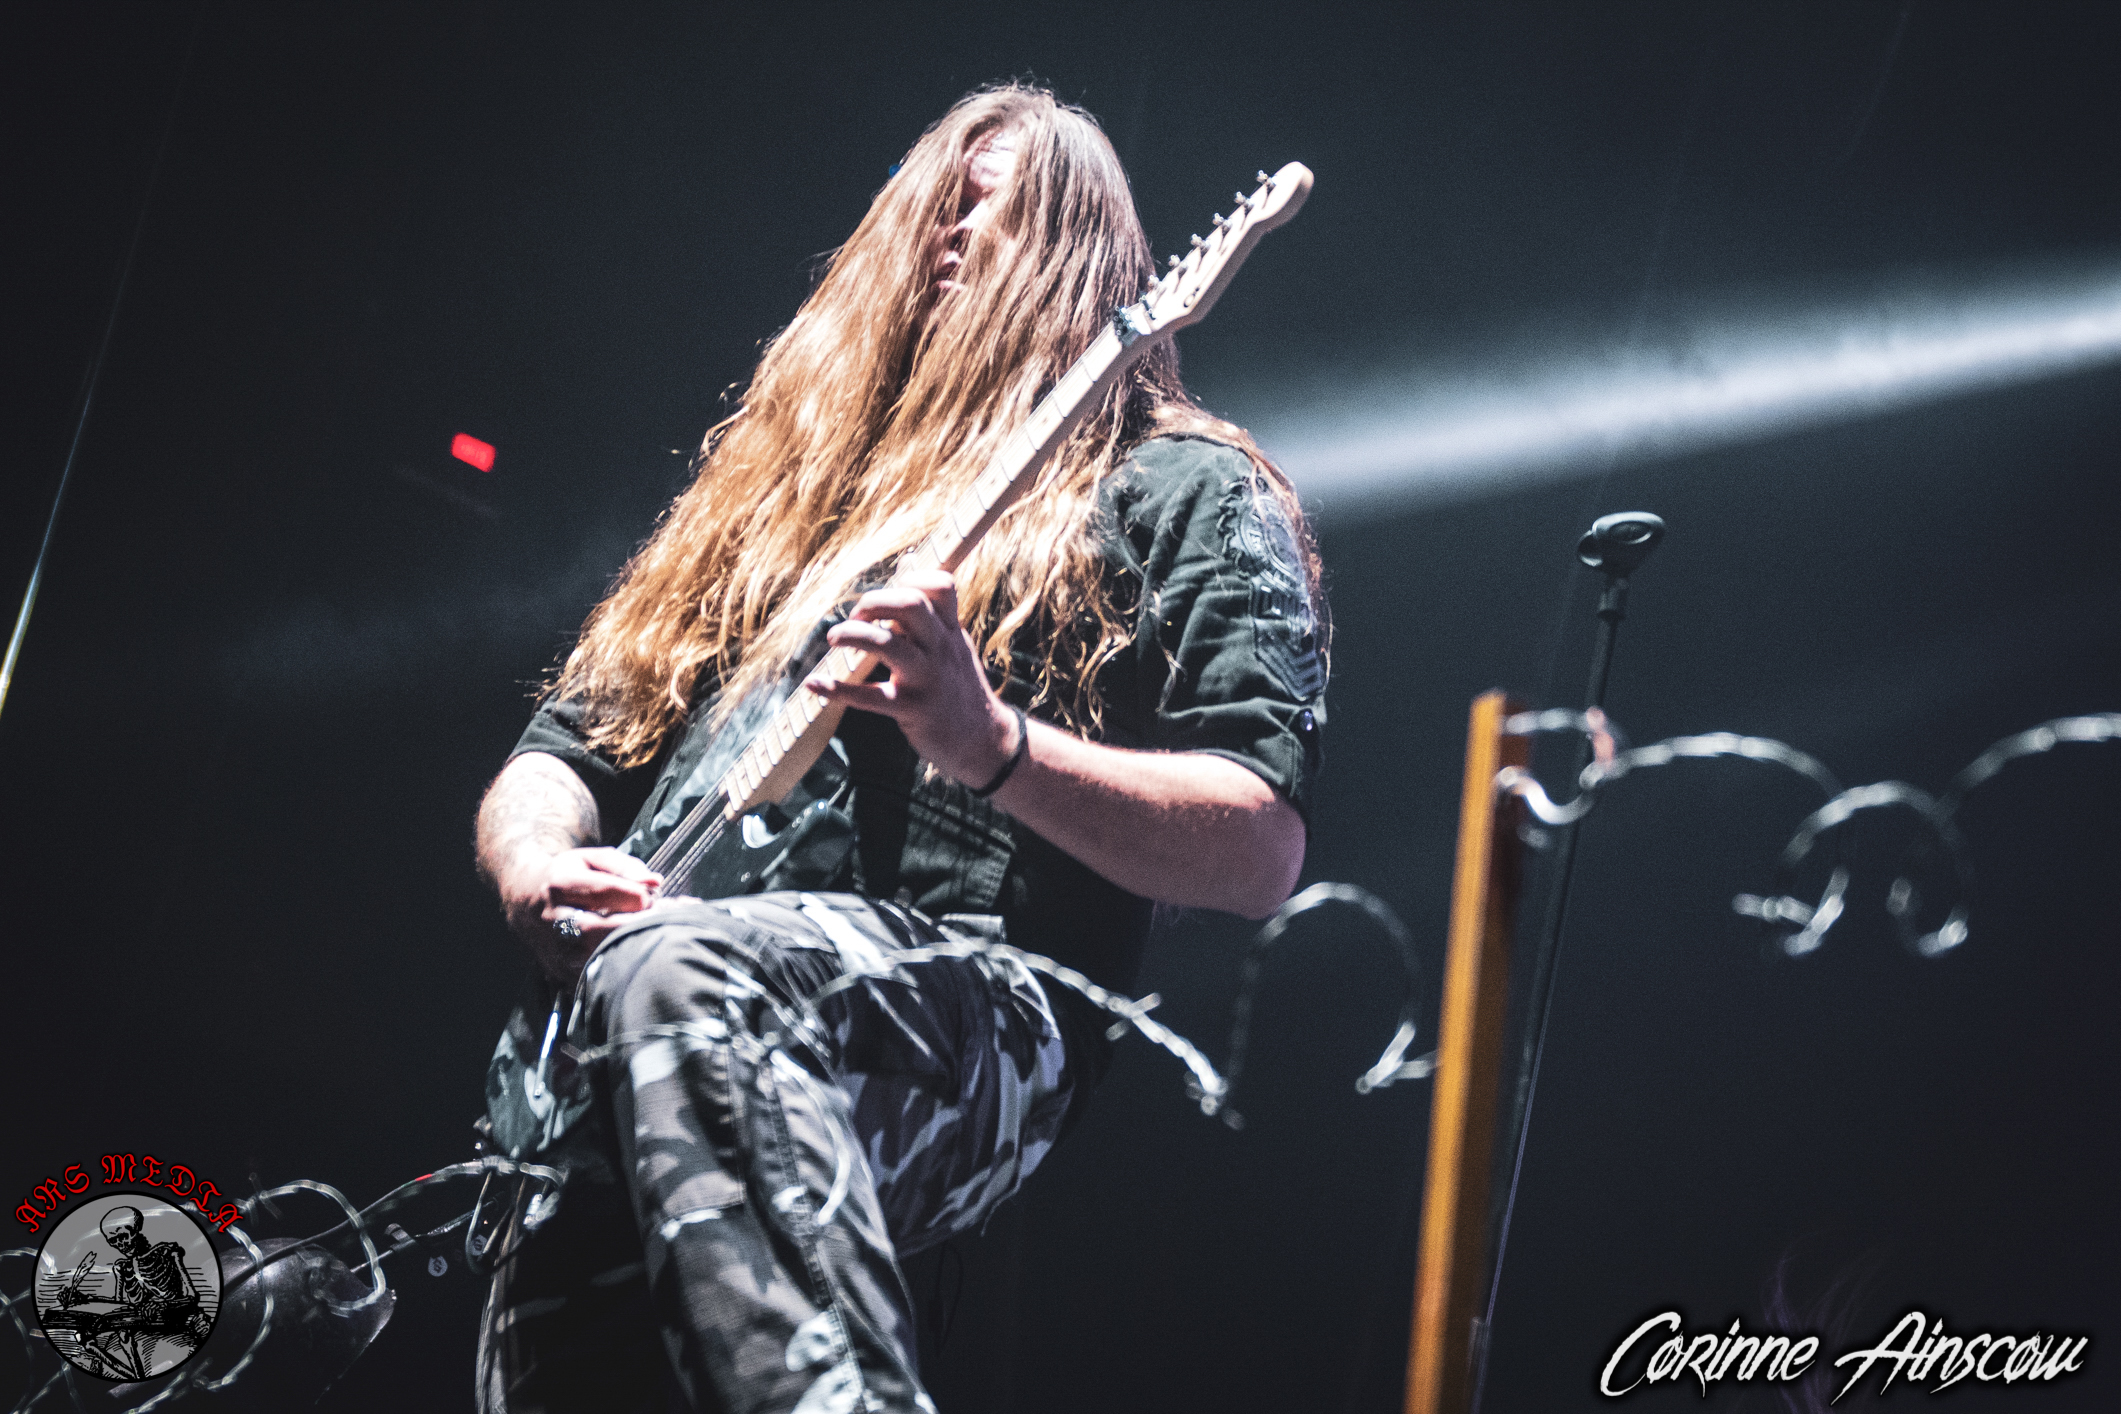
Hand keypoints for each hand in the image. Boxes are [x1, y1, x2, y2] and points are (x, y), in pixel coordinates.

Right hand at [514, 846, 661, 979]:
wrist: (526, 901)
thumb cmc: (568, 876)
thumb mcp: (592, 860)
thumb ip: (626, 867)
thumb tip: (655, 883)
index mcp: (560, 885)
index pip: (602, 892)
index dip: (635, 896)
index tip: (651, 898)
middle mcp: (553, 919)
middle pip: (596, 929)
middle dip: (632, 926)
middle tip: (657, 921)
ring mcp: (555, 949)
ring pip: (594, 956)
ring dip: (628, 948)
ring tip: (647, 937)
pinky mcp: (560, 971)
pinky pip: (594, 975)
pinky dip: (618, 967)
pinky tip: (630, 954)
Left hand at [806, 571, 1020, 789]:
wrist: (985, 742)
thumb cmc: (960, 689)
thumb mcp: (953, 644)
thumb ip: (930, 610)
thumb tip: (908, 561)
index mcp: (950, 631)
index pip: (938, 586)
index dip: (909, 579)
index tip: (888, 593)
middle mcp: (941, 649)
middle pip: (910, 605)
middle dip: (875, 602)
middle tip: (856, 616)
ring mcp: (927, 679)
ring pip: (887, 645)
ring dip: (853, 635)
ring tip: (833, 638)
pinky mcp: (912, 710)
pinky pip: (870, 697)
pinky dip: (837, 689)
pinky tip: (815, 685)